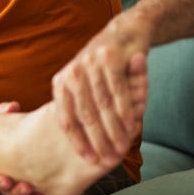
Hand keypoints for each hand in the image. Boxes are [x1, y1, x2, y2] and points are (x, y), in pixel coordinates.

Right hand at [0, 101, 51, 194]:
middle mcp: (3, 176)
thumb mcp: (1, 117)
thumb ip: (3, 112)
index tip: (5, 180)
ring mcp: (17, 181)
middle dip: (16, 192)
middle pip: (6, 190)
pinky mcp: (33, 183)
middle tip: (25, 188)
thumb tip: (11, 106)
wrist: (18, 132)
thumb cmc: (6, 126)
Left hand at [52, 20, 149, 168]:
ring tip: (121, 148)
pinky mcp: (110, 58)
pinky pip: (118, 92)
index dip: (77, 142)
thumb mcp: (84, 85)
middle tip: (108, 160)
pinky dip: (125, 112)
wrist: (124, 34)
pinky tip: (131, 127)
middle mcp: (72, 72)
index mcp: (61, 82)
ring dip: (113, 130)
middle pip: (84, 114)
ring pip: (102, 105)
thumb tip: (78, 145)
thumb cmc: (104, 68)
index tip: (89, 160)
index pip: (66, 118)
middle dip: (97, 140)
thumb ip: (79, 108)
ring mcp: (90, 64)